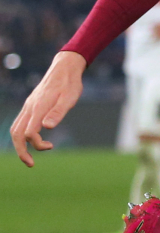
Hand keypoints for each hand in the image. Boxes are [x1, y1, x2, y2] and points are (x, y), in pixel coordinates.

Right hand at [10, 51, 85, 166]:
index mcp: (39, 107)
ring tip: (30, 156)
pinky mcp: (30, 106)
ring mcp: (28, 106)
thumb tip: (48, 128)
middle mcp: (30, 108)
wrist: (64, 68)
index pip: (29, 132)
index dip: (37, 144)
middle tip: (31, 164)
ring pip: (15, 129)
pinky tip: (32, 140)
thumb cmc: (70, 84)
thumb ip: (58, 112)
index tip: (51, 146)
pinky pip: (19, 123)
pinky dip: (21, 135)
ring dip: (20, 144)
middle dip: (21, 151)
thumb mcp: (69, 98)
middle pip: (16, 134)